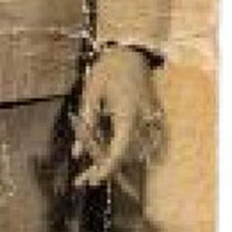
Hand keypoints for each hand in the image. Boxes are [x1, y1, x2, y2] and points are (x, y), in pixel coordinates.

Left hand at [73, 47, 163, 188]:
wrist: (131, 52)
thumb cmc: (108, 69)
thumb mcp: (91, 94)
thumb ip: (86, 124)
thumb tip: (77, 152)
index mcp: (127, 115)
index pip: (119, 151)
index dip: (107, 168)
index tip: (94, 179)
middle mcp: (143, 121)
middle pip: (127, 155)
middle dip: (106, 169)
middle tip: (84, 179)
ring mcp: (151, 119)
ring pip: (136, 152)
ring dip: (116, 162)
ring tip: (93, 169)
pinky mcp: (154, 117)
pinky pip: (147, 143)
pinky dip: (131, 152)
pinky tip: (113, 156)